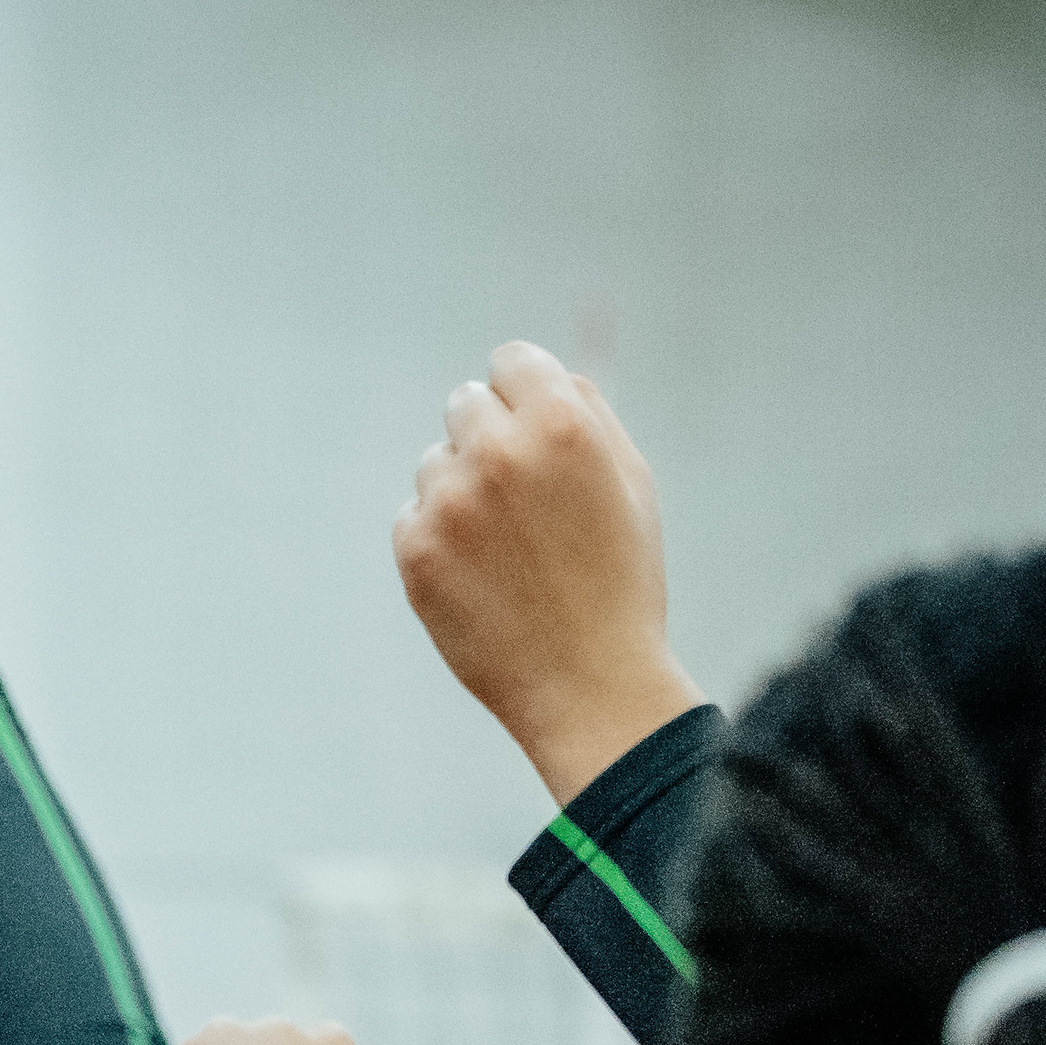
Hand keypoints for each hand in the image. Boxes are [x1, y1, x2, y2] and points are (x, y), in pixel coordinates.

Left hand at [392, 341, 702, 804]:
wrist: (589, 684)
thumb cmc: (620, 582)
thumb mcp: (631, 484)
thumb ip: (589, 413)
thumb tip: (550, 371)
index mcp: (561, 424)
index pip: (511, 360)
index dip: (524, 393)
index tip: (530, 426)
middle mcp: (498, 452)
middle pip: (465, 404)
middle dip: (489, 437)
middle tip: (521, 498)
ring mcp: (449, 501)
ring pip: (436, 463)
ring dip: (462, 491)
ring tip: (509, 551)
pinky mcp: (415, 549)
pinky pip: (414, 515)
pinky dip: (439, 539)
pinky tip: (481, 579)